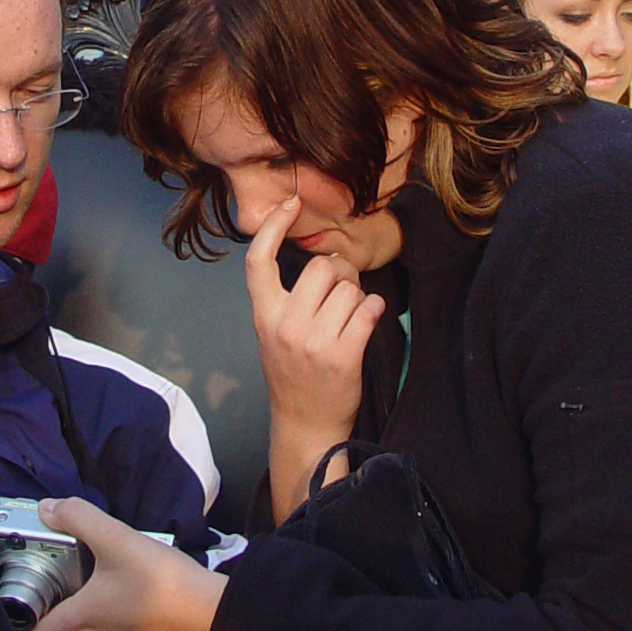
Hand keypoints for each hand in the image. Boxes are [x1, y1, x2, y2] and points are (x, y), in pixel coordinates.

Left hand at [18, 499, 222, 630]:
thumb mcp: (120, 540)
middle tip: (47, 596)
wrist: (217, 621)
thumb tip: (49, 508)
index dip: (10, 629)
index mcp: (76, 627)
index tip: (11, 609)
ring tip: (84, 601)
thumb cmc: (168, 587)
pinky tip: (117, 617)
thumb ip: (79, 518)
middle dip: (41, 626)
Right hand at [245, 194, 386, 519]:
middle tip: (342, 291)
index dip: (273, 226)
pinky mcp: (345, 356)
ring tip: (350, 318)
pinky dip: (373, 311)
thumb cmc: (293, 375)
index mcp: (264, 316)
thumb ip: (285, 299)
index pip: (258, 261)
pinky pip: (369, 309)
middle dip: (340, 273)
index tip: (290, 204)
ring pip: (350, 289)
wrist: (305, 426)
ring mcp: (315, 342)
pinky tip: (365, 323)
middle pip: (321, 268)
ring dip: (358, 297)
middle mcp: (286, 325)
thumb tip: (322, 260)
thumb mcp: (273, 334)